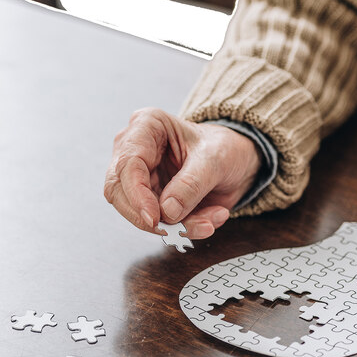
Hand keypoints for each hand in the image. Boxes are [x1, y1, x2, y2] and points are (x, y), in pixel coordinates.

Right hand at [104, 108, 261, 238]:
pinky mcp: (151, 199)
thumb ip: (191, 184)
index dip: (137, 195)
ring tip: (208, 223)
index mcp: (146, 126)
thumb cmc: (224, 147)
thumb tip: (167, 211)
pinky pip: (158, 223)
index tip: (155, 218)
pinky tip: (209, 220)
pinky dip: (184, 228)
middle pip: (120, 192)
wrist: (237, 160)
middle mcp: (136, 150)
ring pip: (138, 213)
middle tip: (178, 230)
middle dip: (149, 217)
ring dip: (174, 226)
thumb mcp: (215, 159)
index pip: (127, 164)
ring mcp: (141, 177)